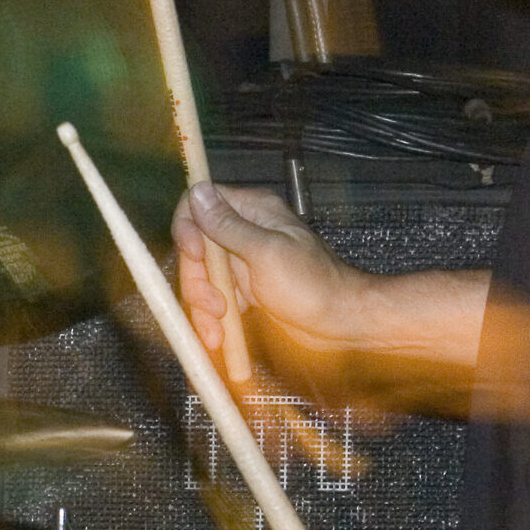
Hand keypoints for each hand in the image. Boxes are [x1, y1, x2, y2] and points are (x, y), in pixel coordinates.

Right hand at [170, 183, 369, 358]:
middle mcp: (244, 232)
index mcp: (253, 211)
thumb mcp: (266, 253)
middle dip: (197, 281)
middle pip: (195, 247)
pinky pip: (216, 299)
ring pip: (202, 277)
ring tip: (217, 334)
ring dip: (203, 307)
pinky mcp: (245, 290)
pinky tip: (221, 338)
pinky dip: (213, 320)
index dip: (188, 228)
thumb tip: (197, 191)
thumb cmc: (314, 286)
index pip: (200, 202)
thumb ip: (227, 225)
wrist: (341, 324)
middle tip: (212, 307)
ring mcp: (243, 262)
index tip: (195, 255)